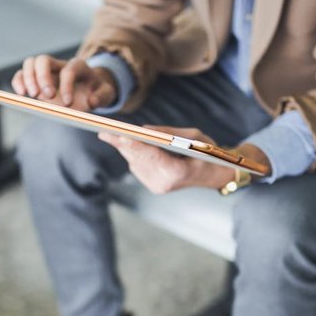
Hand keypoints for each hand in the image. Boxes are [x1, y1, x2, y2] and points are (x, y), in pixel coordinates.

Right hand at [11, 55, 117, 110]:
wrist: (90, 89)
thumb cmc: (97, 90)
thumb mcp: (106, 93)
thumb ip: (102, 97)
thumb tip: (91, 101)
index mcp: (78, 66)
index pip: (68, 70)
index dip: (66, 85)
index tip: (67, 103)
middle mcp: (59, 64)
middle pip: (44, 60)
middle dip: (43, 77)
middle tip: (48, 96)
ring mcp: (46, 71)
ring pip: (30, 63)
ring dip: (28, 78)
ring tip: (32, 95)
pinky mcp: (36, 79)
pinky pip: (22, 74)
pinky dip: (18, 82)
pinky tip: (21, 94)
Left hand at [98, 126, 234, 193]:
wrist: (212, 174)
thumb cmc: (206, 152)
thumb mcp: (194, 135)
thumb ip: (167, 133)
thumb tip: (142, 129)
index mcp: (177, 172)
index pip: (152, 156)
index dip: (135, 145)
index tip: (120, 136)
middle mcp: (164, 183)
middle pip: (138, 160)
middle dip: (122, 144)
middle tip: (103, 132)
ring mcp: (157, 186)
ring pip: (134, 162)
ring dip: (124, 148)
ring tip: (108, 134)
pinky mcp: (152, 186)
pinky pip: (137, 166)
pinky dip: (132, 153)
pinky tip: (125, 143)